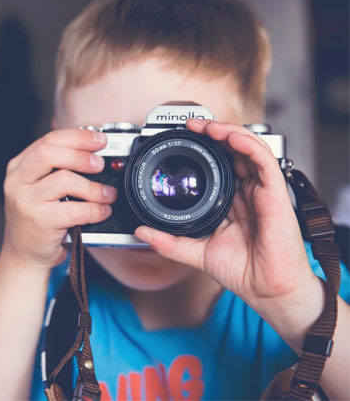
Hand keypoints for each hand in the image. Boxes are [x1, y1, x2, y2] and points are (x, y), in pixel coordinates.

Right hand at [2, 129, 117, 270]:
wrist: (24, 254)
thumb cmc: (37, 218)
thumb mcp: (37, 187)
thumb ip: (56, 168)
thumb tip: (92, 151)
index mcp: (18, 167)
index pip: (48, 140)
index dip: (77, 137)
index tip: (99, 140)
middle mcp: (18, 182)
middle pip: (50, 154)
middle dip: (81, 155)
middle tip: (100, 164)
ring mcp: (26, 202)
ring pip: (64, 180)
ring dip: (93, 186)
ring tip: (106, 194)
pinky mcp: (40, 221)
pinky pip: (74, 210)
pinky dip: (94, 209)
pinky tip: (101, 211)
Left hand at [134, 119, 318, 311]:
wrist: (266, 290)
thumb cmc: (242, 271)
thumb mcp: (195, 252)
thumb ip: (168, 242)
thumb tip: (141, 232)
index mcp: (232, 200)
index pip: (220, 163)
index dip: (204, 147)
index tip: (182, 138)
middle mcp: (248, 191)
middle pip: (233, 150)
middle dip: (213, 132)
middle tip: (191, 125)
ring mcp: (262, 190)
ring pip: (248, 148)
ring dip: (228, 131)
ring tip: (206, 126)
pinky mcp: (275, 193)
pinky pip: (263, 160)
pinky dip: (247, 143)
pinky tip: (230, 136)